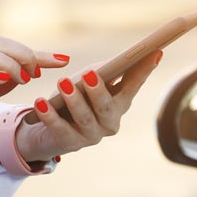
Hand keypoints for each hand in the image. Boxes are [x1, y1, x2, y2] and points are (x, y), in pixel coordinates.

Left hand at [15, 50, 162, 162]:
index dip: (144, 70)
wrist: (47, 131)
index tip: (155, 51)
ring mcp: (91, 136)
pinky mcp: (70, 144)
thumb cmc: (73, 99)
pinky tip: (41, 103)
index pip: (134, 85)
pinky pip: (60, 129)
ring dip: (74, 100)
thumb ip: (101, 71)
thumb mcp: (87, 81)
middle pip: (108, 107)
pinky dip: (50, 116)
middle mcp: (110, 123)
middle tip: (90, 74)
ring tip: (63, 84)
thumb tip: (118, 58)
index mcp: (120, 104)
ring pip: (84, 118)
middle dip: (99, 91)